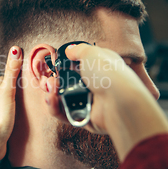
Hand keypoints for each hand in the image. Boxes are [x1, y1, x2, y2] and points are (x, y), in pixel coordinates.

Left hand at [0, 46, 22, 168]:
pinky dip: (18, 111)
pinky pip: (11, 113)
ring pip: (9, 101)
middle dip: (17, 84)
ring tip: (31, 96)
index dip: (15, 70)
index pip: (5, 76)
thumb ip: (12, 72)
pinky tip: (24, 115)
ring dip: (18, 98)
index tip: (25, 65)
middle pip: (7, 88)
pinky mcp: (3, 125)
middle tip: (31, 81)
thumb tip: (15, 50)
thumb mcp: (8, 92)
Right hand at [44, 43, 167, 160]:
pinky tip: (51, 100)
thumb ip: (78, 50)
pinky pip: (65, 114)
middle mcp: (94, 86)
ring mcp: (89, 103)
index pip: (77, 68)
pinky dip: (55, 108)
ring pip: (63, 100)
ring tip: (50, 92)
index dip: (63, 68)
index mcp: (98, 69)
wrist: (119, 101)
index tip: (53, 68)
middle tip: (49, 81)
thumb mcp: (91, 53)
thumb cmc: (109, 73)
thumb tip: (69, 50)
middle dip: (53, 83)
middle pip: (66, 85)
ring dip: (51, 95)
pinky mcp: (84, 118)